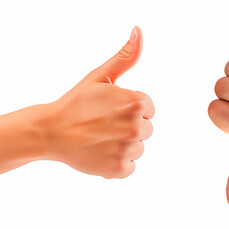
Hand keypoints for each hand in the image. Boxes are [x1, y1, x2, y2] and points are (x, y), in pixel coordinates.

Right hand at [42, 27, 153, 178]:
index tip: (112, 110)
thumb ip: (125, 57)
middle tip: (105, 125)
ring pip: (139, 149)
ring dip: (124, 146)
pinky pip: (130, 167)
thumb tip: (139, 31)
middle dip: (130, 127)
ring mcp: (127, 149)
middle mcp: (135, 126)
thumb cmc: (78, 102)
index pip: (148, 109)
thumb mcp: (101, 76)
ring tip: (102, 139)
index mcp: (136, 102)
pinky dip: (118, 164)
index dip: (131, 109)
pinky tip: (101, 153)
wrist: (51, 131)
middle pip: (147, 130)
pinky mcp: (119, 169)